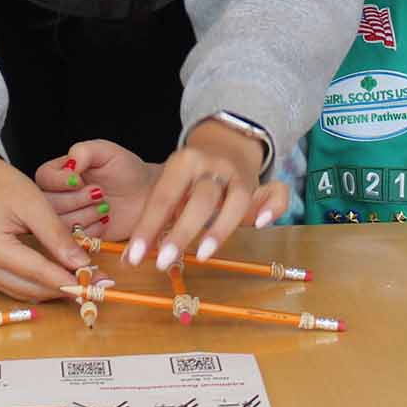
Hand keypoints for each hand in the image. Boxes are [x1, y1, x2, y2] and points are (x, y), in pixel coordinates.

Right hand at [0, 145, 88, 300]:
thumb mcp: (33, 203)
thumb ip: (57, 236)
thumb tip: (81, 265)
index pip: (39, 273)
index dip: (71, 280)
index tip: (98, 284)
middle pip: (32, 290)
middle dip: (66, 288)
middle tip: (96, 284)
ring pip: (25, 293)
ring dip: (53, 289)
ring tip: (82, 280)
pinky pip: (15, 287)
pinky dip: (39, 284)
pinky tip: (59, 276)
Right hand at [32, 140, 156, 241]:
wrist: (144, 195)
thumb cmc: (125, 169)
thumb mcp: (106, 151)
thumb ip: (84, 151)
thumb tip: (69, 163)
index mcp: (58, 172)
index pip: (44, 177)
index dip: (61, 182)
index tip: (81, 180)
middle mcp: (57, 196)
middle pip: (49, 204)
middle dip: (76, 200)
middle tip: (100, 193)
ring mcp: (66, 219)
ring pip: (60, 224)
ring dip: (85, 216)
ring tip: (105, 207)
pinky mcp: (78, 238)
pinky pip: (75, 241)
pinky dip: (92, 232)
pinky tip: (105, 221)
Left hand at [116, 120, 283, 269]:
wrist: (225, 143)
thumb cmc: (190, 178)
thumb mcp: (170, 185)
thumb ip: (156, 216)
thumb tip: (132, 258)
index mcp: (182, 162)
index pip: (163, 197)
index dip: (148, 228)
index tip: (134, 257)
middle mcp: (212, 165)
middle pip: (200, 200)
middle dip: (180, 233)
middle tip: (163, 262)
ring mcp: (238, 175)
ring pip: (235, 201)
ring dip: (220, 229)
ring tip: (203, 255)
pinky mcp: (259, 184)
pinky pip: (275, 192)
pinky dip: (272, 207)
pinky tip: (260, 225)